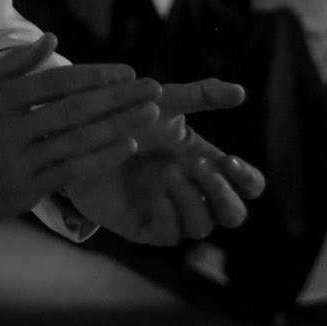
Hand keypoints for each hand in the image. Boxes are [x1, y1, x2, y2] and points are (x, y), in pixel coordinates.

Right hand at [0, 34, 161, 237]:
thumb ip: (15, 66)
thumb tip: (52, 38)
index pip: (55, 82)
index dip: (95, 76)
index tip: (127, 72)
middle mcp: (7, 129)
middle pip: (74, 109)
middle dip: (118, 97)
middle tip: (154, 87)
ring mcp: (16, 162)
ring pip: (78, 140)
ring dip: (118, 125)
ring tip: (150, 113)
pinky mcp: (23, 190)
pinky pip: (70, 171)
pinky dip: (101, 158)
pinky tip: (127, 146)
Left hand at [63, 78, 262, 244]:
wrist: (78, 133)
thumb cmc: (125, 116)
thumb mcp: (165, 102)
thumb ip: (201, 95)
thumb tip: (241, 91)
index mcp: (208, 167)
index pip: (248, 186)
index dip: (248, 180)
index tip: (230, 160)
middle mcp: (195, 195)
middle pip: (233, 214)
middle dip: (221, 192)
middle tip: (197, 165)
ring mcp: (171, 215)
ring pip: (202, 227)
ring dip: (192, 199)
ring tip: (169, 171)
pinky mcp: (144, 229)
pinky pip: (170, 234)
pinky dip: (168, 211)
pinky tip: (156, 187)